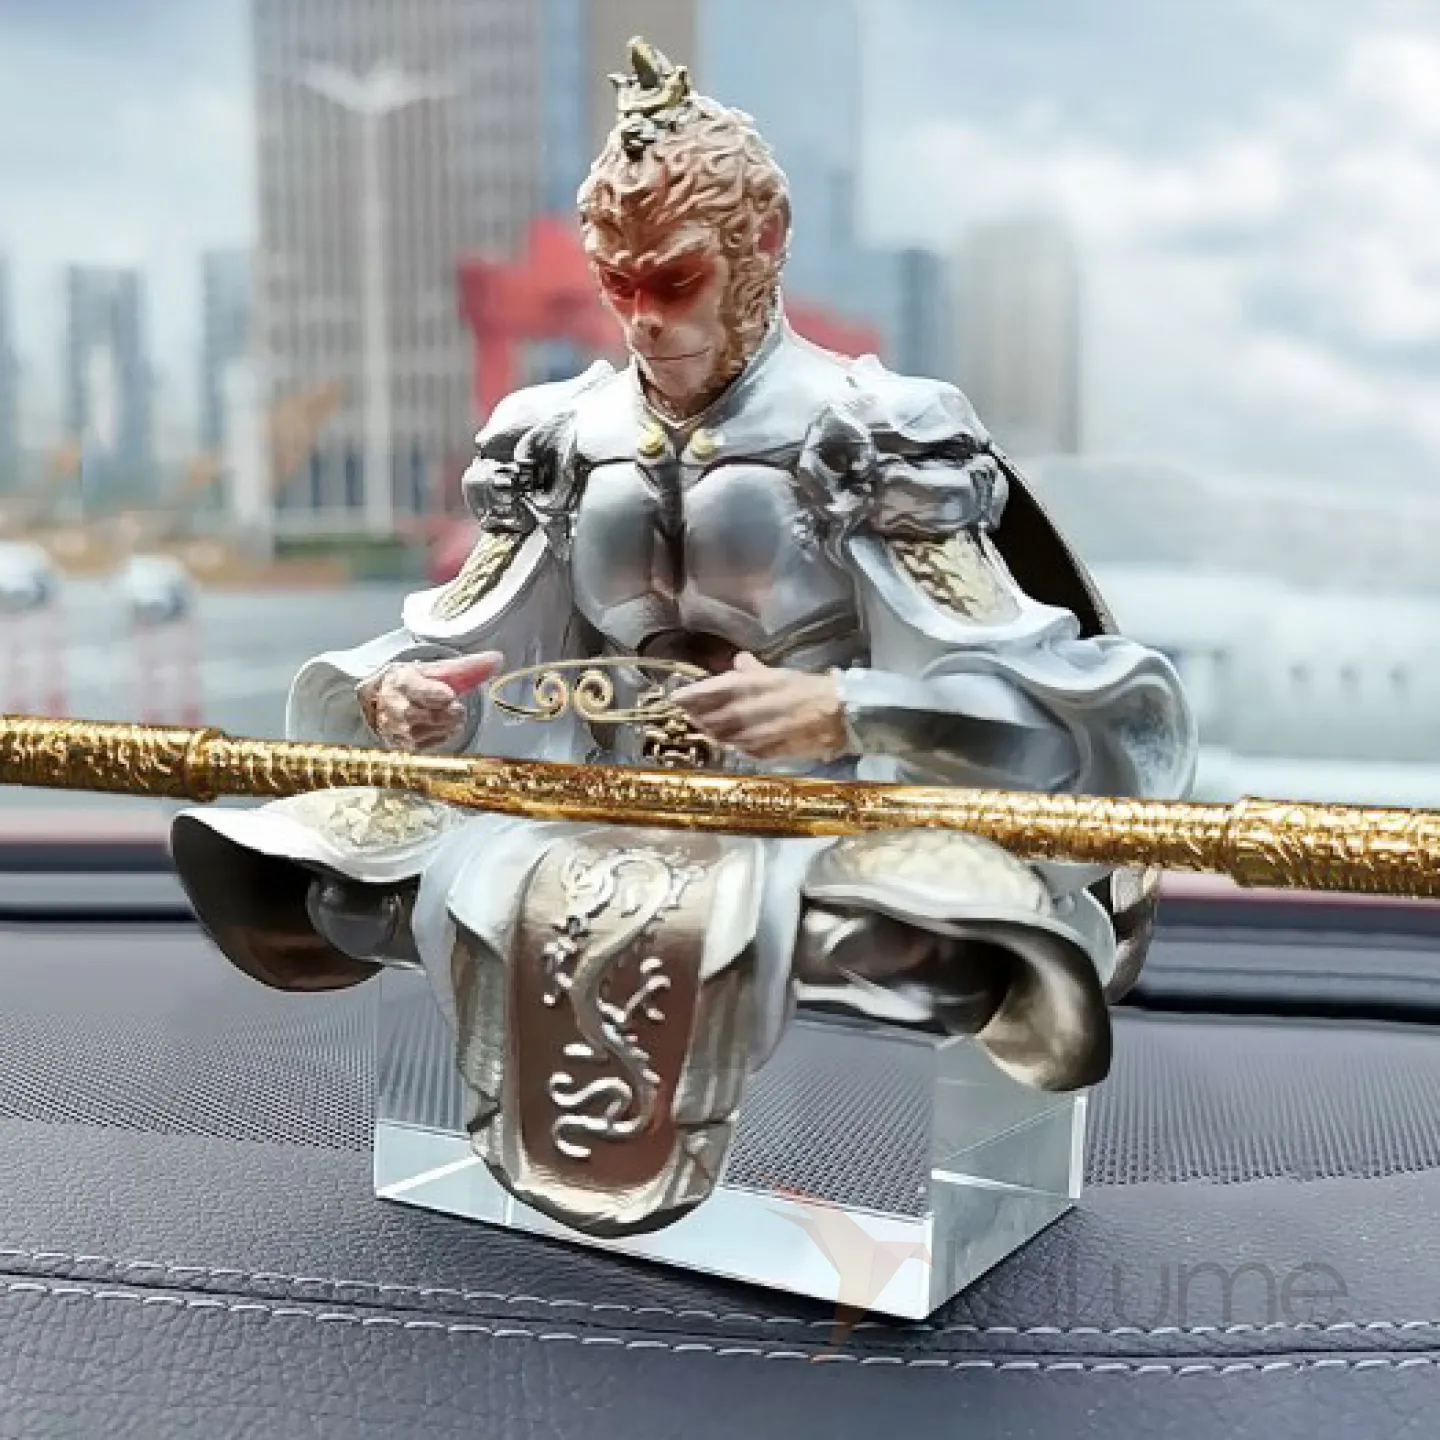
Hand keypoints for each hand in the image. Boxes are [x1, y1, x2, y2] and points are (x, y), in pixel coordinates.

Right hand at [359, 651, 503, 751]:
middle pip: (425, 715)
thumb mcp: (437, 670)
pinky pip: (428, 744)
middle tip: (458, 709)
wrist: (385, 700)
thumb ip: (467, 667)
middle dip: (448, 713)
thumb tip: (497, 659)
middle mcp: (395, 705)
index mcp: (403, 681)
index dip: (437, 694)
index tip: (450, 696)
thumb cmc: (416, 683)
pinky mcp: (402, 744)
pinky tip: (444, 727)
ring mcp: (397, 728)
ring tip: (452, 716)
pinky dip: (442, 735)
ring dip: (448, 725)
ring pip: (427, 731)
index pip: (419, 690)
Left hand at [670, 652, 850, 760]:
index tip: (676, 697)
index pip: (706, 692)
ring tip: (704, 726)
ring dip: (708, 730)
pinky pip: (737, 748)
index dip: (688, 696)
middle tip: (688, 713)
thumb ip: (753, 670)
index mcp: (745, 687)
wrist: (834, 715)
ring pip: (718, 735)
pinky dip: (729, 742)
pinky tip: (729, 739)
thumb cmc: (807, 688)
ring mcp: (749, 735)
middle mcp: (742, 712)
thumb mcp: (777, 673)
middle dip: (695, 715)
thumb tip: (739, 661)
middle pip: (706, 717)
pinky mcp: (760, 752)